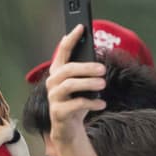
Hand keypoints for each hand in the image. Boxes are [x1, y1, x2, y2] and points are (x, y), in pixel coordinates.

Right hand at [44, 25, 106, 146]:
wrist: (69, 128)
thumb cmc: (76, 103)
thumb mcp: (81, 85)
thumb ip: (85, 72)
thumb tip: (98, 60)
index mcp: (58, 72)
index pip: (62, 51)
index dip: (71, 39)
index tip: (81, 27)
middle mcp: (52, 83)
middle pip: (68, 69)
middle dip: (86, 68)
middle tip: (103, 69)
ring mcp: (54, 98)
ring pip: (69, 85)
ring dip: (88, 83)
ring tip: (103, 84)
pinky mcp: (58, 112)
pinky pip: (75, 104)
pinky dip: (91, 103)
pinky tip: (102, 104)